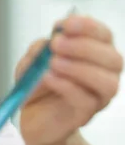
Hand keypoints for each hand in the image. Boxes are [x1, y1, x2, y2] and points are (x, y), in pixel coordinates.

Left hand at [16, 15, 123, 144]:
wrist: (32, 119)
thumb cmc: (38, 87)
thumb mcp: (31, 63)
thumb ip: (39, 50)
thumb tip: (47, 43)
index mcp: (95, 54)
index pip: (104, 36)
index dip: (88, 26)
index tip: (64, 24)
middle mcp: (104, 75)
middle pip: (112, 58)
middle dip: (84, 46)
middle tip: (56, 44)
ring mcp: (97, 97)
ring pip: (106, 82)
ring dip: (79, 67)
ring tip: (53, 62)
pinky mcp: (84, 115)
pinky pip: (85, 100)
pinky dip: (66, 85)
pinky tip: (49, 77)